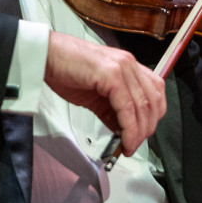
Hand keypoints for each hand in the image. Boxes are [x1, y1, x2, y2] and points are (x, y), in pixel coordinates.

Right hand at [43, 31, 166, 155]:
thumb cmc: (65, 70)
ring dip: (138, 132)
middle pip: (154, 102)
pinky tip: (123, 139)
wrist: (46, 56)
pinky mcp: (112, 75)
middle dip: (147, 129)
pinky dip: (129, 128)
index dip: (152, 118)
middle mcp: (129, 64)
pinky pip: (127, 107)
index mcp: (128, 66)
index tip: (141, 135)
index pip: (155, 93)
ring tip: (128, 146)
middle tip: (134, 145)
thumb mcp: (95, 94)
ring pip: (143, 106)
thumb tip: (122, 131)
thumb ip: (111, 111)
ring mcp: (122, 67)